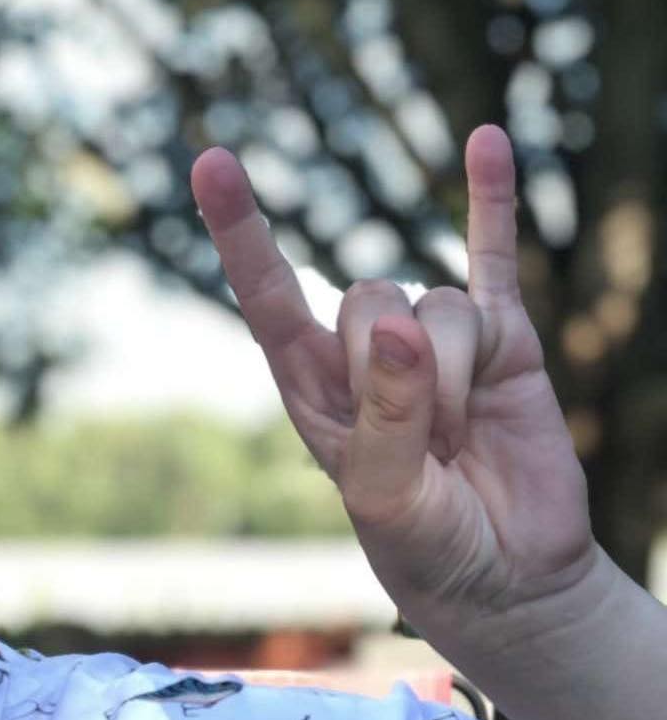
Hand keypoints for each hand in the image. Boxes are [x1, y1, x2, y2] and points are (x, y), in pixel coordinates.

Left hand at [190, 125, 598, 645]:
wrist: (507, 577)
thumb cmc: (426, 547)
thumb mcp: (385, 500)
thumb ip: (386, 420)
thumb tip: (403, 327)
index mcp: (314, 393)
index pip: (270, 300)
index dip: (243, 234)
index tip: (212, 164)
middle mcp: (366, 359)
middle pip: (368, 298)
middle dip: (398, 367)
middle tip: (423, 443)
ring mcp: (435, 345)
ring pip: (441, 304)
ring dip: (457, 376)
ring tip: (462, 440)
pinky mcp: (502, 343)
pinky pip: (493, 260)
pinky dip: (490, 204)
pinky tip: (487, 142)